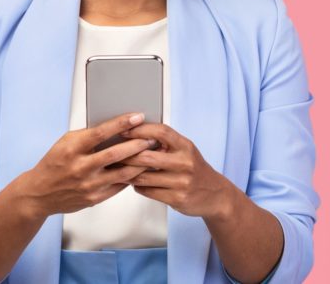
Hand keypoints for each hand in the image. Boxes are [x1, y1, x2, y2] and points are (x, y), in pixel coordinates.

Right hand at [16, 113, 154, 217]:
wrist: (40, 193)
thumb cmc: (54, 163)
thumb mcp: (66, 142)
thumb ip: (88, 135)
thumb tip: (115, 127)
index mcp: (73, 148)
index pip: (101, 133)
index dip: (121, 123)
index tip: (137, 117)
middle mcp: (80, 167)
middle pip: (116, 154)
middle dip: (138, 144)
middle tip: (152, 137)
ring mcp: (88, 185)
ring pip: (122, 173)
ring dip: (140, 162)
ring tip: (152, 153)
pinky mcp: (94, 198)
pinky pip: (119, 186)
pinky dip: (131, 177)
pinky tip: (140, 169)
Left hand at [119, 123, 234, 218]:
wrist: (215, 194)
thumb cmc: (194, 168)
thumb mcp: (185, 150)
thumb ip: (166, 142)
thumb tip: (135, 132)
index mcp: (185, 146)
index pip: (161, 132)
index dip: (140, 129)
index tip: (124, 130)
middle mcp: (185, 163)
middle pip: (147, 156)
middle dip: (128, 155)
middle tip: (113, 153)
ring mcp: (182, 182)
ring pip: (145, 176)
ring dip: (129, 173)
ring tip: (120, 169)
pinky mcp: (177, 199)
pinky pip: (149, 191)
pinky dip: (138, 186)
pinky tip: (134, 183)